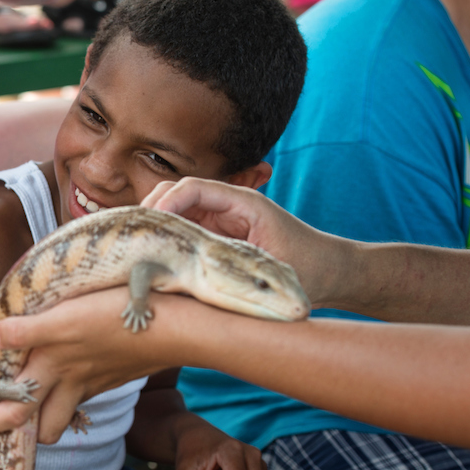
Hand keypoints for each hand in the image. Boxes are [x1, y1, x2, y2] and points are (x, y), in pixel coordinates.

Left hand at [0, 288, 193, 443]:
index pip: (13, 410)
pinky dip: (69, 392)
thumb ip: (25, 332)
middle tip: (3, 419)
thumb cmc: (118, 316)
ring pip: (64, 415)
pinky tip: (67, 368)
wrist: (177, 327)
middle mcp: (71, 384)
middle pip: (42, 428)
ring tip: (33, 396)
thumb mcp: (65, 318)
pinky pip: (83, 394)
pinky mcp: (112, 375)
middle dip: (23, 431)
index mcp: (53, 371)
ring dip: (48, 415)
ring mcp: (94, 383)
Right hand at [142, 178, 345, 305]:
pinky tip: (152, 254)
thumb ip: (240, 270)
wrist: (336, 272)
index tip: (150, 223)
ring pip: (177, 208)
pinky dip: (166, 235)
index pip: (195, 187)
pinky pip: (184, 227)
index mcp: (245, 203)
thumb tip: (200, 281)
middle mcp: (230, 205)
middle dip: (153, 207)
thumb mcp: (276, 269)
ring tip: (136, 244)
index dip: (167, 201)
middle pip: (178, 192)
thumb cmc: (314, 268)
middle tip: (133, 233)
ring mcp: (222, 219)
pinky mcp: (218, 234)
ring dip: (156, 221)